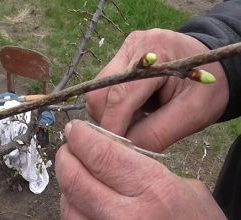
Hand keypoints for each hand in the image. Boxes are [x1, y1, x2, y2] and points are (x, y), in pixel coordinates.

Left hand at [56, 120, 225, 219]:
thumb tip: (112, 152)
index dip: (81, 137)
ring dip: (66, 182)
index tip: (75, 129)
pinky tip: (81, 197)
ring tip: (74, 169)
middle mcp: (126, 216)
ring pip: (69, 204)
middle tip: (68, 147)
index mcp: (153, 190)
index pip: (101, 155)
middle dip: (65, 157)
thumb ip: (146, 168)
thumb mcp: (185, 186)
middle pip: (76, 179)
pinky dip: (73, 205)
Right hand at [86, 28, 227, 151]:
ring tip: (138, 119)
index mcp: (157, 53)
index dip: (113, 125)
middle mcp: (134, 46)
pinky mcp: (120, 56)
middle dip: (110, 120)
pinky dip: (114, 106)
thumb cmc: (207, 90)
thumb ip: (155, 134)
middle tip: (132, 134)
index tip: (114, 152)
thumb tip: (123, 150)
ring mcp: (125, 49)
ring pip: (99, 92)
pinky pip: (104, 88)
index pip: (121, 94)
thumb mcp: (192, 115)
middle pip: (100, 92)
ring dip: (111, 113)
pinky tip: (135, 108)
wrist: (212, 66)